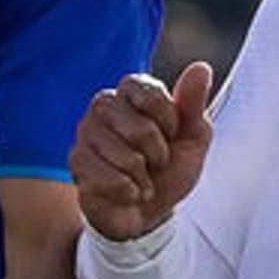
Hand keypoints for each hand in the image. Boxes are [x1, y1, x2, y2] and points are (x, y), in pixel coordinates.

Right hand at [71, 60, 215, 242]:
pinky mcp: (77, 160)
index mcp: (133, 92)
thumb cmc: (169, 170)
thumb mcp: (193, 138)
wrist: (149, 211)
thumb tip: (201, 67)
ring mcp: (87, 132)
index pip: (148, 91)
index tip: (172, 134)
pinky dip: (127, 190)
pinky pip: (106, 176)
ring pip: (123, 155)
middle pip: (139, 128)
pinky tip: (128, 192)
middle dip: (158, 154)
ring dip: (143, 177)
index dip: (168, 119)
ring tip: (142, 180)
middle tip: (156, 162)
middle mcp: (105, 106)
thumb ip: (193, 104)